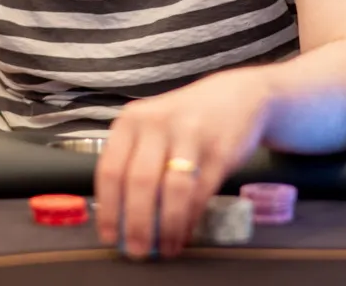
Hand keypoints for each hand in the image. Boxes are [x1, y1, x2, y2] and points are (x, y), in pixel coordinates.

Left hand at [95, 68, 272, 258]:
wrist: (237, 96)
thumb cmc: (185, 119)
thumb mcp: (151, 128)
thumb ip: (133, 161)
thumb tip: (120, 217)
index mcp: (131, 121)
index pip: (110, 169)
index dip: (108, 208)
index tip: (109, 235)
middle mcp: (157, 124)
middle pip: (139, 182)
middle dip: (136, 224)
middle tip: (137, 251)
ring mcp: (190, 135)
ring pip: (172, 191)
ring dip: (167, 227)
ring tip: (165, 248)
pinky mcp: (219, 150)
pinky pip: (201, 192)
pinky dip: (191, 219)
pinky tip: (185, 233)